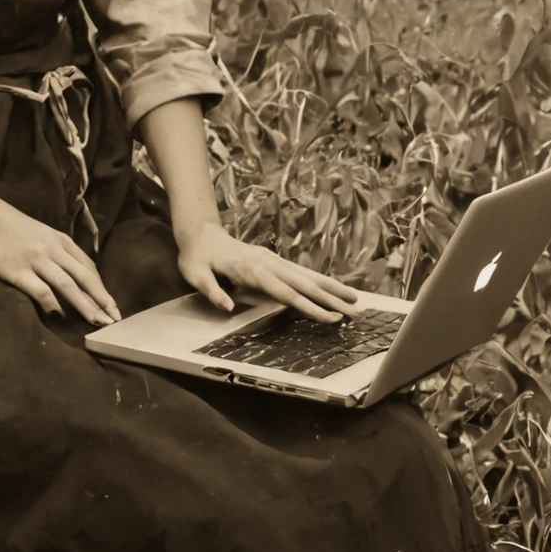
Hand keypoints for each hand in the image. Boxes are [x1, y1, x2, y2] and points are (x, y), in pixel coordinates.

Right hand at [0, 188, 119, 327]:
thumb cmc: (9, 224)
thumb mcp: (41, 233)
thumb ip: (58, 252)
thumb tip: (73, 276)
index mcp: (61, 240)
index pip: (89, 268)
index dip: (103, 289)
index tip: (113, 308)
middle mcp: (53, 249)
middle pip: (85, 278)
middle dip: (102, 301)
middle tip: (114, 321)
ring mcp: (35, 259)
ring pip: (68, 285)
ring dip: (85, 305)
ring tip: (97, 323)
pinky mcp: (16, 270)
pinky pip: (40, 290)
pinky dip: (52, 304)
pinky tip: (59, 316)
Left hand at [176, 223, 359, 321]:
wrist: (201, 233)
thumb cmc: (196, 257)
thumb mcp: (195, 274)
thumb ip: (211, 291)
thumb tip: (227, 307)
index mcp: (253, 271)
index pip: (287, 293)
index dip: (310, 307)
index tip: (330, 318)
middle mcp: (269, 264)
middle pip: (306, 284)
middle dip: (332, 299)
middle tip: (356, 313)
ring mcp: (273, 260)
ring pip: (308, 275)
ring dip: (332, 288)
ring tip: (355, 300)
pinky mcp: (274, 260)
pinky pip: (301, 272)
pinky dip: (320, 280)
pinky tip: (333, 288)